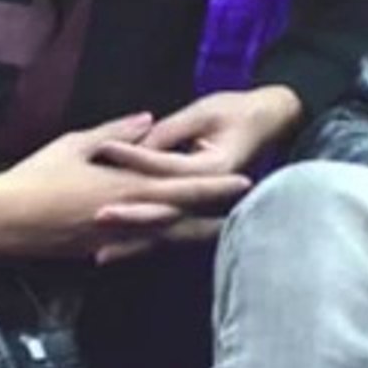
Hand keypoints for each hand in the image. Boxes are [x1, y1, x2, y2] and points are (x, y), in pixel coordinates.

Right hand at [0, 113, 252, 259]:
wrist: (1, 219)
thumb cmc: (36, 176)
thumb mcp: (75, 143)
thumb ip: (116, 133)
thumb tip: (148, 119)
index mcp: (126, 188)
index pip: (181, 187)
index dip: (214, 186)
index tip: (244, 181)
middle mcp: (127, 218)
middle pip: (183, 220)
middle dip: (215, 215)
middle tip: (245, 212)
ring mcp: (115, 240)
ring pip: (164, 239)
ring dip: (194, 234)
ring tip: (220, 229)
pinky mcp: (99, 252)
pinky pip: (138, 248)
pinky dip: (159, 244)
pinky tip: (172, 244)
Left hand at [88, 88, 304, 263]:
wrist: (269, 123)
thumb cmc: (237, 112)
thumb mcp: (204, 112)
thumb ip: (170, 130)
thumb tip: (137, 144)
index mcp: (214, 168)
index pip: (168, 165)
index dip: (135, 155)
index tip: (105, 147)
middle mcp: (210, 196)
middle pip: (165, 210)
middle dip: (131, 215)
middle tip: (99, 216)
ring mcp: (205, 209)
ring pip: (165, 231)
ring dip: (134, 243)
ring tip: (101, 255)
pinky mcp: (198, 213)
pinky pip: (167, 233)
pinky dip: (142, 245)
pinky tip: (116, 256)